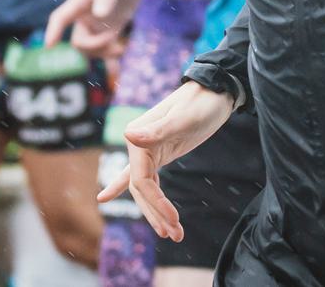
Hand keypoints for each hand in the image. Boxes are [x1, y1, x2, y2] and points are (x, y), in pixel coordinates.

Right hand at [45, 0, 157, 53]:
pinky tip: (116, 69)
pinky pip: (105, 49)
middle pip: (79, 43)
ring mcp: (97, 24)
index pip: (60, 18)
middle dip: (94, 47)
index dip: (53, 31)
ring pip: (91, 49)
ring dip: (104, 54)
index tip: (49, 46)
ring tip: (121, 49)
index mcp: (80, 2)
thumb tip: (99, 15)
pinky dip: (110, 60)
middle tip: (115, 42)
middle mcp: (85, 16)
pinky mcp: (110, 28)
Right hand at [97, 81, 236, 241]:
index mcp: (139, 138)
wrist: (216, 90)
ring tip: (173, 234)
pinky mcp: (159, 153)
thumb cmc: (202, 102)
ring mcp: (148, 150)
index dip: (155, 204)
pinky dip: (137, 192)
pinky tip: (108, 198)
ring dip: (156, 211)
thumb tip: (128, 135)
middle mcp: (138, 145)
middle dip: (156, 214)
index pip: (140, 182)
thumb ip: (158, 130)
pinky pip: (143, 177)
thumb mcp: (184, 117)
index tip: (174, 220)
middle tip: (175, 235)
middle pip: (141, 190)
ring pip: (145, 188)